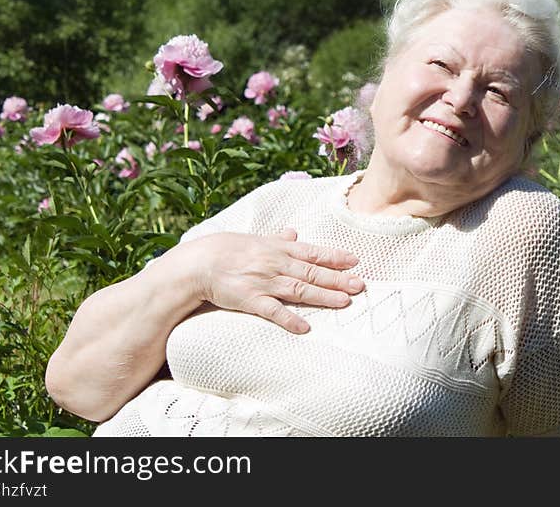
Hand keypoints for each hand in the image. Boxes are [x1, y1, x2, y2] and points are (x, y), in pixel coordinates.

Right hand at [184, 228, 363, 333]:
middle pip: (312, 272)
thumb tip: (293, 232)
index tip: (355, 261)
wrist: (199, 263)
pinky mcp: (250, 300)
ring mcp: (264, 282)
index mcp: (278, 249)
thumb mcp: (255, 239)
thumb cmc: (227, 250)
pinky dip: (289, 319)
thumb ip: (277, 239)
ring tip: (344, 302)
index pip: (312, 252)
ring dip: (323, 296)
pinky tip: (305, 327)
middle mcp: (275, 264)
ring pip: (299, 289)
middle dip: (338, 278)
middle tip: (360, 285)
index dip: (335, 257)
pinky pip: (273, 311)